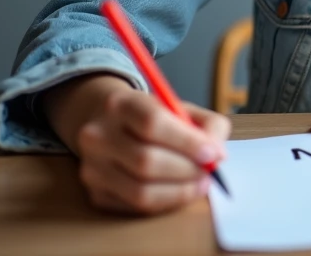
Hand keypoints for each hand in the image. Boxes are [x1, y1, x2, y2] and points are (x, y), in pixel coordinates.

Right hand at [42, 74, 230, 215]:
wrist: (108, 124)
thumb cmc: (152, 117)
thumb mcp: (181, 108)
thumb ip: (208, 125)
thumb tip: (218, 154)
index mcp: (120, 104)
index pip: (152, 123)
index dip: (186, 142)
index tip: (212, 153)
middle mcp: (97, 135)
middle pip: (145, 160)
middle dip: (185, 171)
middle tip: (208, 173)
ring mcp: (92, 166)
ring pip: (139, 191)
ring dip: (178, 192)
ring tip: (199, 185)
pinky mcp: (95, 193)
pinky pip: (134, 207)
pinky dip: (164, 203)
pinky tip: (178, 191)